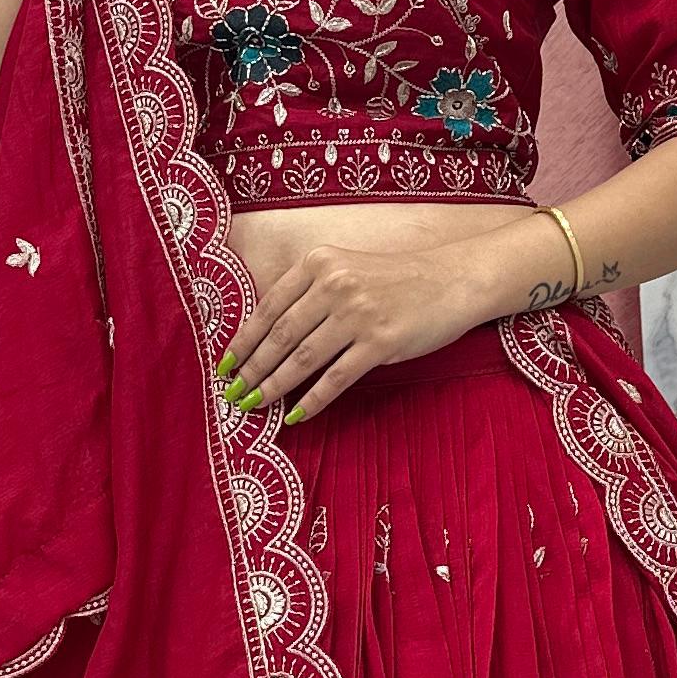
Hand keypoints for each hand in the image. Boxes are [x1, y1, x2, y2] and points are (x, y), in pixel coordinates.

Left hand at [220, 224, 529, 427]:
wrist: (451, 280)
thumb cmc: (396, 280)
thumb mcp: (346, 269)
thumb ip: (310, 293)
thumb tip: (268, 337)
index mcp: (320, 263)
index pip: (269, 307)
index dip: (244, 341)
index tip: (225, 365)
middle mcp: (334, 284)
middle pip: (281, 336)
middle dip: (253, 370)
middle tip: (234, 393)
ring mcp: (357, 313)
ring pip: (303, 359)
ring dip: (275, 386)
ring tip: (256, 405)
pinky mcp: (379, 342)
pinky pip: (336, 378)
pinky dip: (313, 399)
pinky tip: (297, 414)